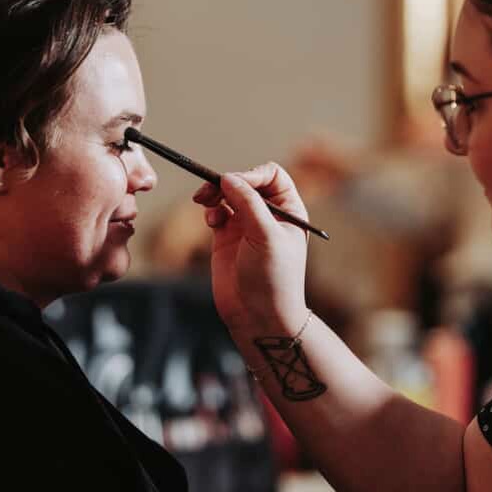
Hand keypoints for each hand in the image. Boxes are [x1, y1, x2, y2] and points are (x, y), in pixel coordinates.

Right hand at [192, 163, 307, 329]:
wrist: (258, 317)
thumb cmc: (273, 279)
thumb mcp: (265, 236)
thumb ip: (248, 203)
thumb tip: (228, 177)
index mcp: (288, 210)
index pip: (271, 175)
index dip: (252, 174)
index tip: (236, 185)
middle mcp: (268, 214)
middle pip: (246, 181)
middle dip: (228, 182)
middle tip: (211, 190)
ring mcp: (246, 225)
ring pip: (228, 194)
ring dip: (214, 193)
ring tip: (203, 200)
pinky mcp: (227, 238)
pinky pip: (216, 211)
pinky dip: (211, 210)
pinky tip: (211, 221)